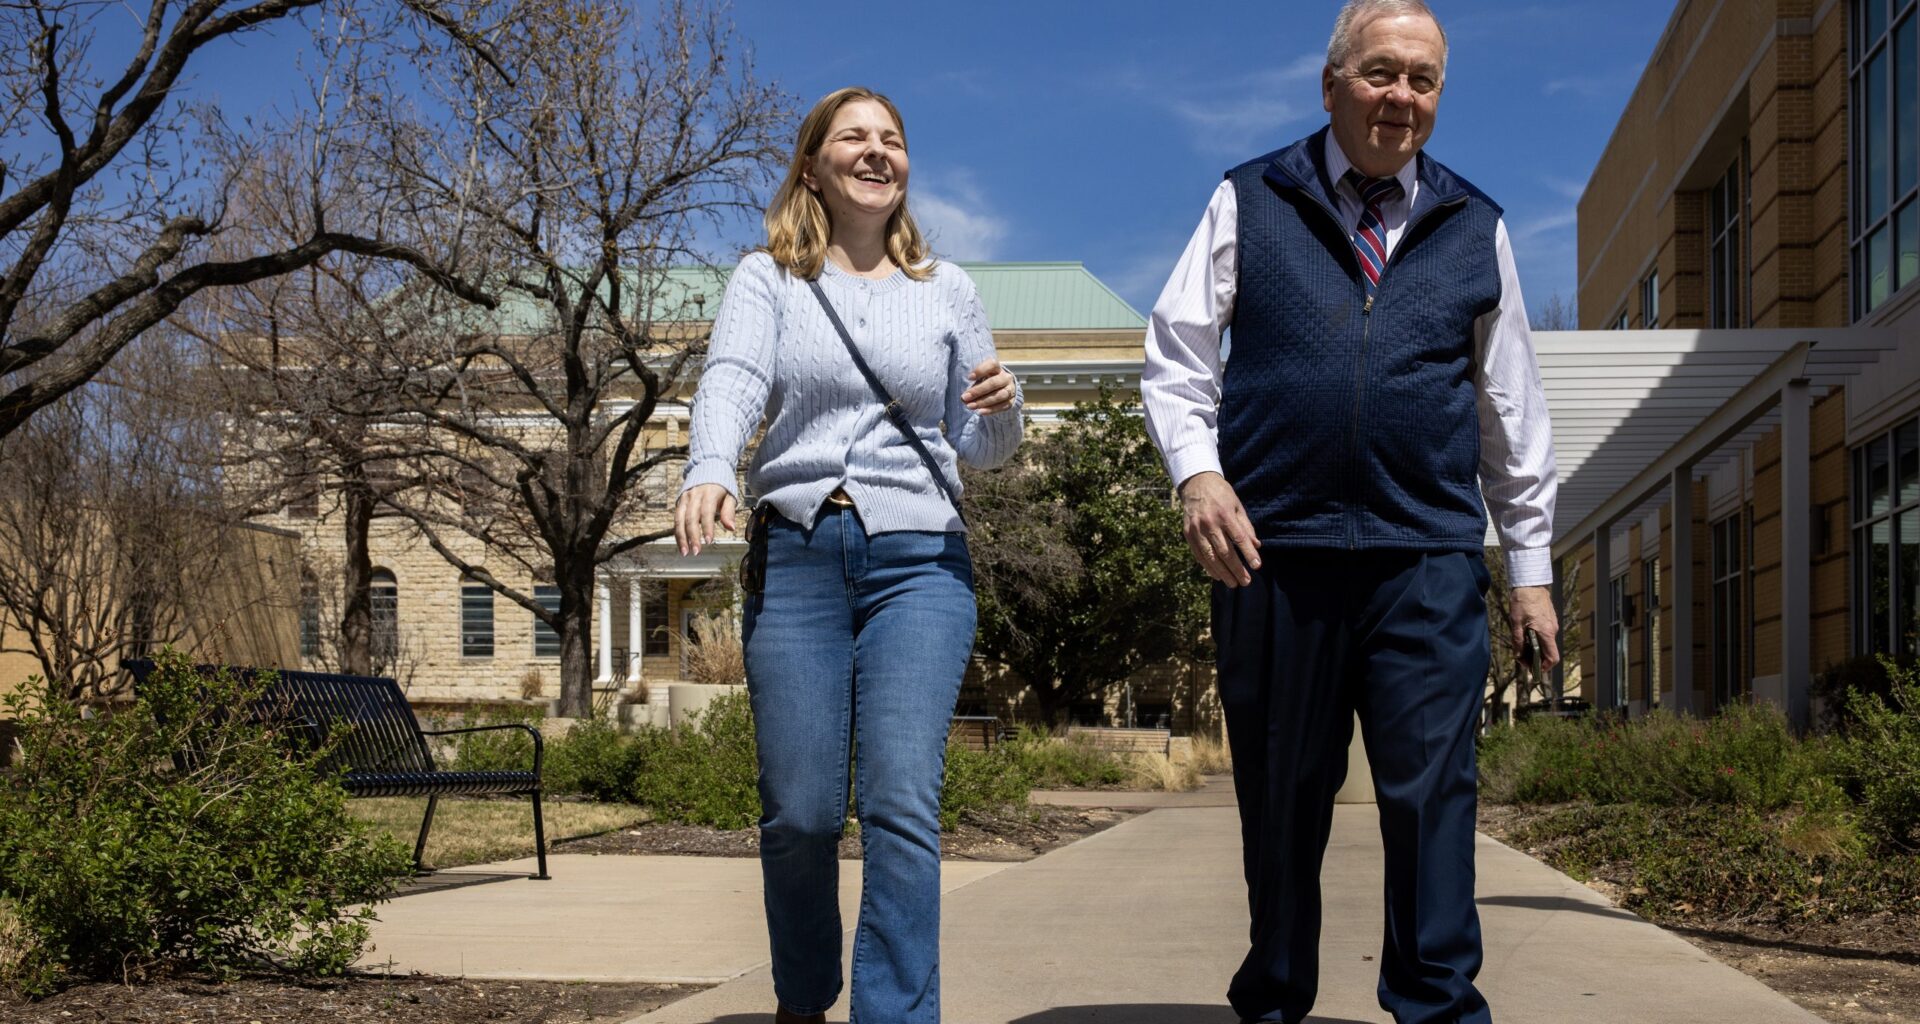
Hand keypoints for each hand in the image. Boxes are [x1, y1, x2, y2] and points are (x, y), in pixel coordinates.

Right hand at [674, 483, 736, 555]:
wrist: (707, 468)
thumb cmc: (721, 486)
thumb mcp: (730, 496)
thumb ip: (729, 512)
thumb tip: (731, 528)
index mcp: (709, 493)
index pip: (706, 512)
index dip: (707, 527)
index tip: (709, 541)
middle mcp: (694, 496)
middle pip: (691, 518)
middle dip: (692, 536)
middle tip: (696, 551)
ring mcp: (685, 499)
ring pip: (680, 520)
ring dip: (682, 537)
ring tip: (685, 552)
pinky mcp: (679, 502)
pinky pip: (676, 519)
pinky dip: (678, 533)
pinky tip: (682, 545)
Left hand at [962, 358, 1016, 414]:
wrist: (1003, 390)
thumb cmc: (987, 382)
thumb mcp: (980, 380)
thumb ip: (972, 387)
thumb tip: (964, 399)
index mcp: (997, 368)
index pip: (992, 364)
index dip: (980, 370)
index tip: (969, 377)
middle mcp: (1006, 377)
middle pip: (993, 383)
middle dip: (978, 391)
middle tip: (965, 397)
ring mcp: (1010, 389)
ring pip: (999, 395)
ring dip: (983, 402)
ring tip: (970, 406)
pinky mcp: (1011, 401)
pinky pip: (1002, 406)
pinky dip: (990, 410)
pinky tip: (980, 412)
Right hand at [1179, 471, 1261, 586]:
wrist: (1196, 484)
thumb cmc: (1221, 494)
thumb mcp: (1237, 506)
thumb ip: (1246, 527)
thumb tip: (1256, 545)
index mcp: (1225, 514)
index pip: (1239, 538)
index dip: (1248, 553)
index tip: (1257, 566)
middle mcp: (1210, 523)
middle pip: (1225, 551)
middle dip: (1236, 569)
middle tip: (1246, 581)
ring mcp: (1197, 529)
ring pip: (1210, 556)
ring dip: (1222, 572)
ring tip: (1232, 583)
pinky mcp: (1188, 533)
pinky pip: (1199, 554)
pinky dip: (1208, 566)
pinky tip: (1216, 575)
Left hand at [1509, 585, 1560, 670]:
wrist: (1530, 583)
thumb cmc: (1523, 601)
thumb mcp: (1516, 622)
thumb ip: (1518, 641)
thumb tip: (1518, 656)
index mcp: (1546, 633)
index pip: (1552, 658)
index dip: (1544, 667)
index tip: (1533, 669)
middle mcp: (1552, 630)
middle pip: (1548, 652)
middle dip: (1536, 659)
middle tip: (1520, 658)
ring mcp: (1552, 624)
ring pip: (1546, 643)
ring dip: (1535, 649)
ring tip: (1520, 646)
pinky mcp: (1549, 619)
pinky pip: (1545, 635)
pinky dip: (1537, 640)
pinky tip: (1524, 636)